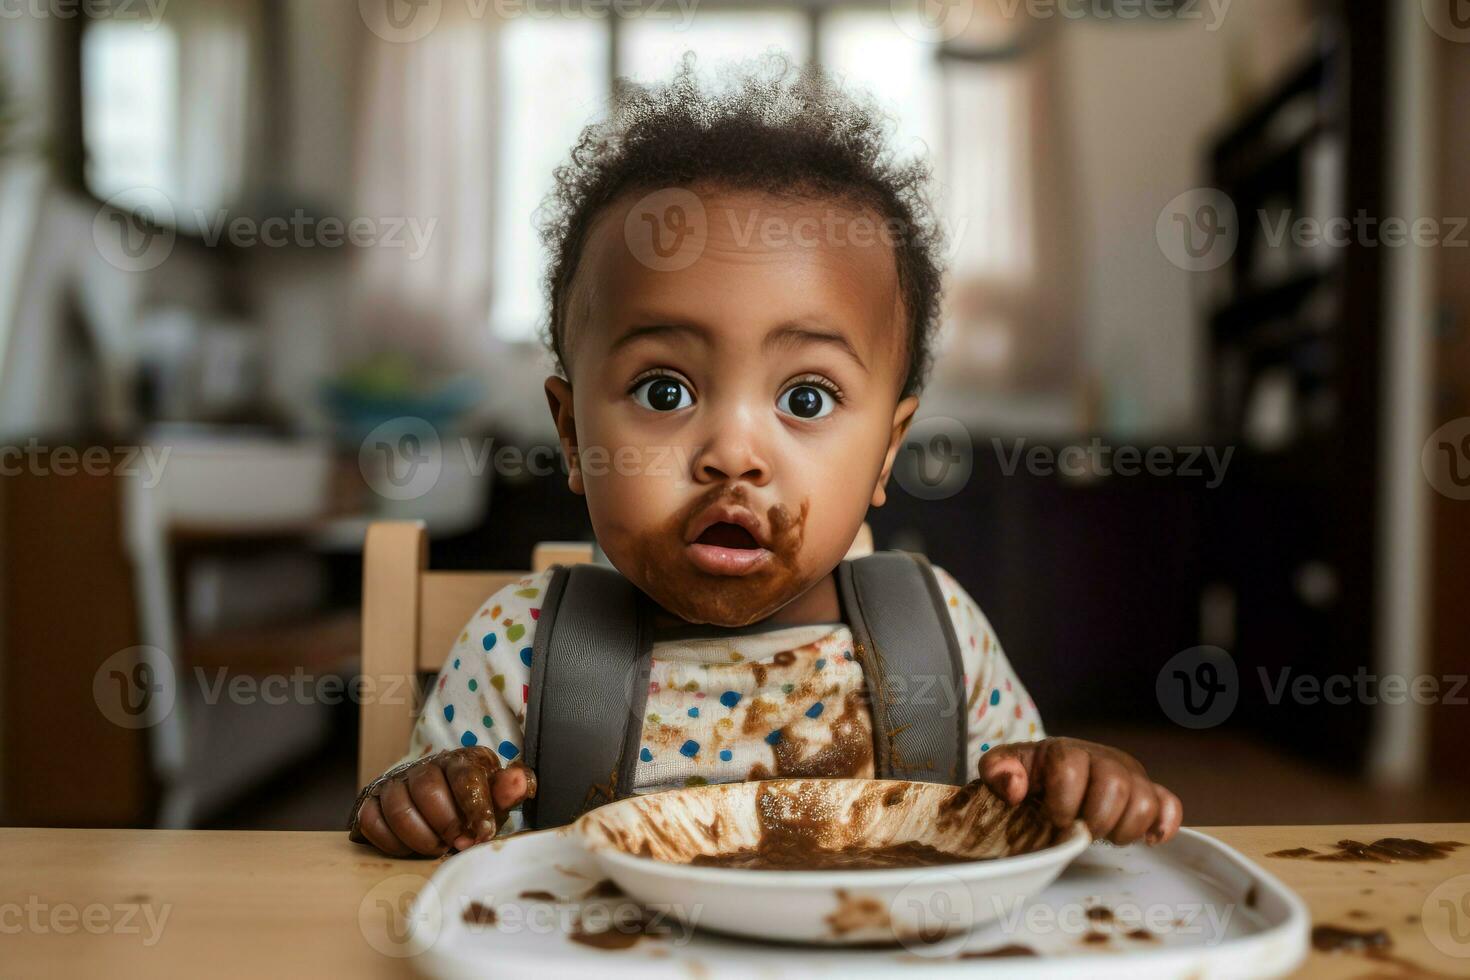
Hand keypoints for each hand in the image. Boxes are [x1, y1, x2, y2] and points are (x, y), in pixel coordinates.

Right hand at [348, 747, 535, 856]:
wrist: (435, 807)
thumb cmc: (470, 804)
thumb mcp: (494, 798)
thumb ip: (510, 790)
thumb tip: (521, 782)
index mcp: (460, 760)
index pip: (465, 775)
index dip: (475, 806)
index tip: (483, 832)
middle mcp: (425, 766)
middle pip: (427, 789)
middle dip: (446, 824)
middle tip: (458, 844)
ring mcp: (395, 783)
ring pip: (399, 807)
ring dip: (421, 837)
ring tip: (437, 848)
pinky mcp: (371, 801)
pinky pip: (373, 822)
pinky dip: (393, 843)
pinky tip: (410, 849)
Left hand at [978, 737, 1181, 845]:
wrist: (1054, 771)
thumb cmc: (1029, 774)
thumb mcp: (1002, 768)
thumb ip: (997, 770)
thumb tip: (1015, 788)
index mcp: (1067, 751)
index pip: (1072, 770)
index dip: (1062, 803)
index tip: (1052, 818)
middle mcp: (1104, 759)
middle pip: (1116, 786)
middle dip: (1095, 820)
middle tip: (1079, 830)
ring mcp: (1130, 775)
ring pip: (1145, 801)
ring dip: (1124, 829)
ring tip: (1103, 834)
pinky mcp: (1149, 792)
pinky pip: (1170, 806)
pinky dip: (1163, 826)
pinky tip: (1145, 839)